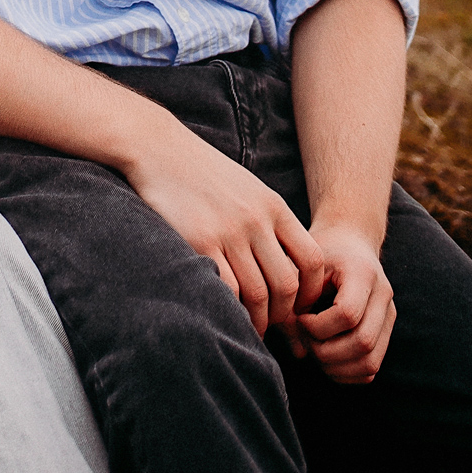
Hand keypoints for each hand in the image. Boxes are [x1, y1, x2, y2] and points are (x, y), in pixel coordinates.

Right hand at [126, 121, 326, 337]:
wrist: (158, 147)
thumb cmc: (203, 172)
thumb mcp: (248, 188)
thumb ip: (270, 221)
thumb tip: (288, 265)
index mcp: (273, 205)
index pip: (312, 260)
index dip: (311, 291)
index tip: (297, 304)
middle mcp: (256, 220)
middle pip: (287, 285)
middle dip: (283, 313)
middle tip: (271, 322)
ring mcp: (228, 231)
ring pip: (258, 294)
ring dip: (258, 319)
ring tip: (250, 325)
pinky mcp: (199, 241)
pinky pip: (227, 289)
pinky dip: (232, 309)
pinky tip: (227, 312)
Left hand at [286, 220, 394, 382]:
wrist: (349, 240)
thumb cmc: (320, 252)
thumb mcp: (305, 264)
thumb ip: (294, 300)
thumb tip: (298, 352)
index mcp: (362, 273)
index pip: (347, 314)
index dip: (318, 326)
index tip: (299, 319)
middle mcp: (383, 295)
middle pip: (363, 342)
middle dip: (326, 351)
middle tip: (305, 340)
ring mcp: (389, 315)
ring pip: (371, 362)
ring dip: (337, 367)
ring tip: (314, 351)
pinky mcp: (387, 331)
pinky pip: (372, 367)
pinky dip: (347, 373)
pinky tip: (326, 360)